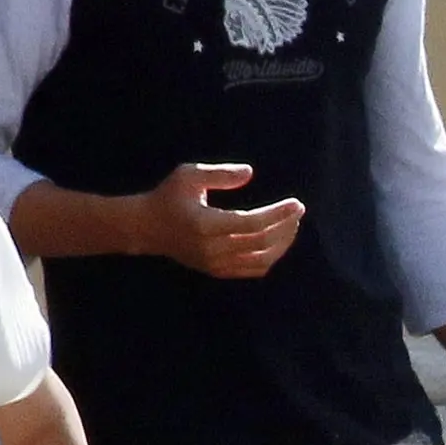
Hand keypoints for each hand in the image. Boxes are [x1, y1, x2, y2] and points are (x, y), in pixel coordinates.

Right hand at [133, 162, 303, 278]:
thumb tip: (250, 173)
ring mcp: (215, 264)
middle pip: (262, 243)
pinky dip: (271, 257)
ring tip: (292, 225)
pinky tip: (278, 241)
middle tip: (297, 211)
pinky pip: (252, 270)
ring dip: (282, 244)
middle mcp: (213, 249)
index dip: (278, 215)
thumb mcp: (189, 175)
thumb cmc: (169, 197)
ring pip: (261, 260)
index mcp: (206, 225)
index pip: (253, 224)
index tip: (296, 204)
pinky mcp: (217, 271)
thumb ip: (220, 173)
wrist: (147, 228)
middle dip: (285, 227)